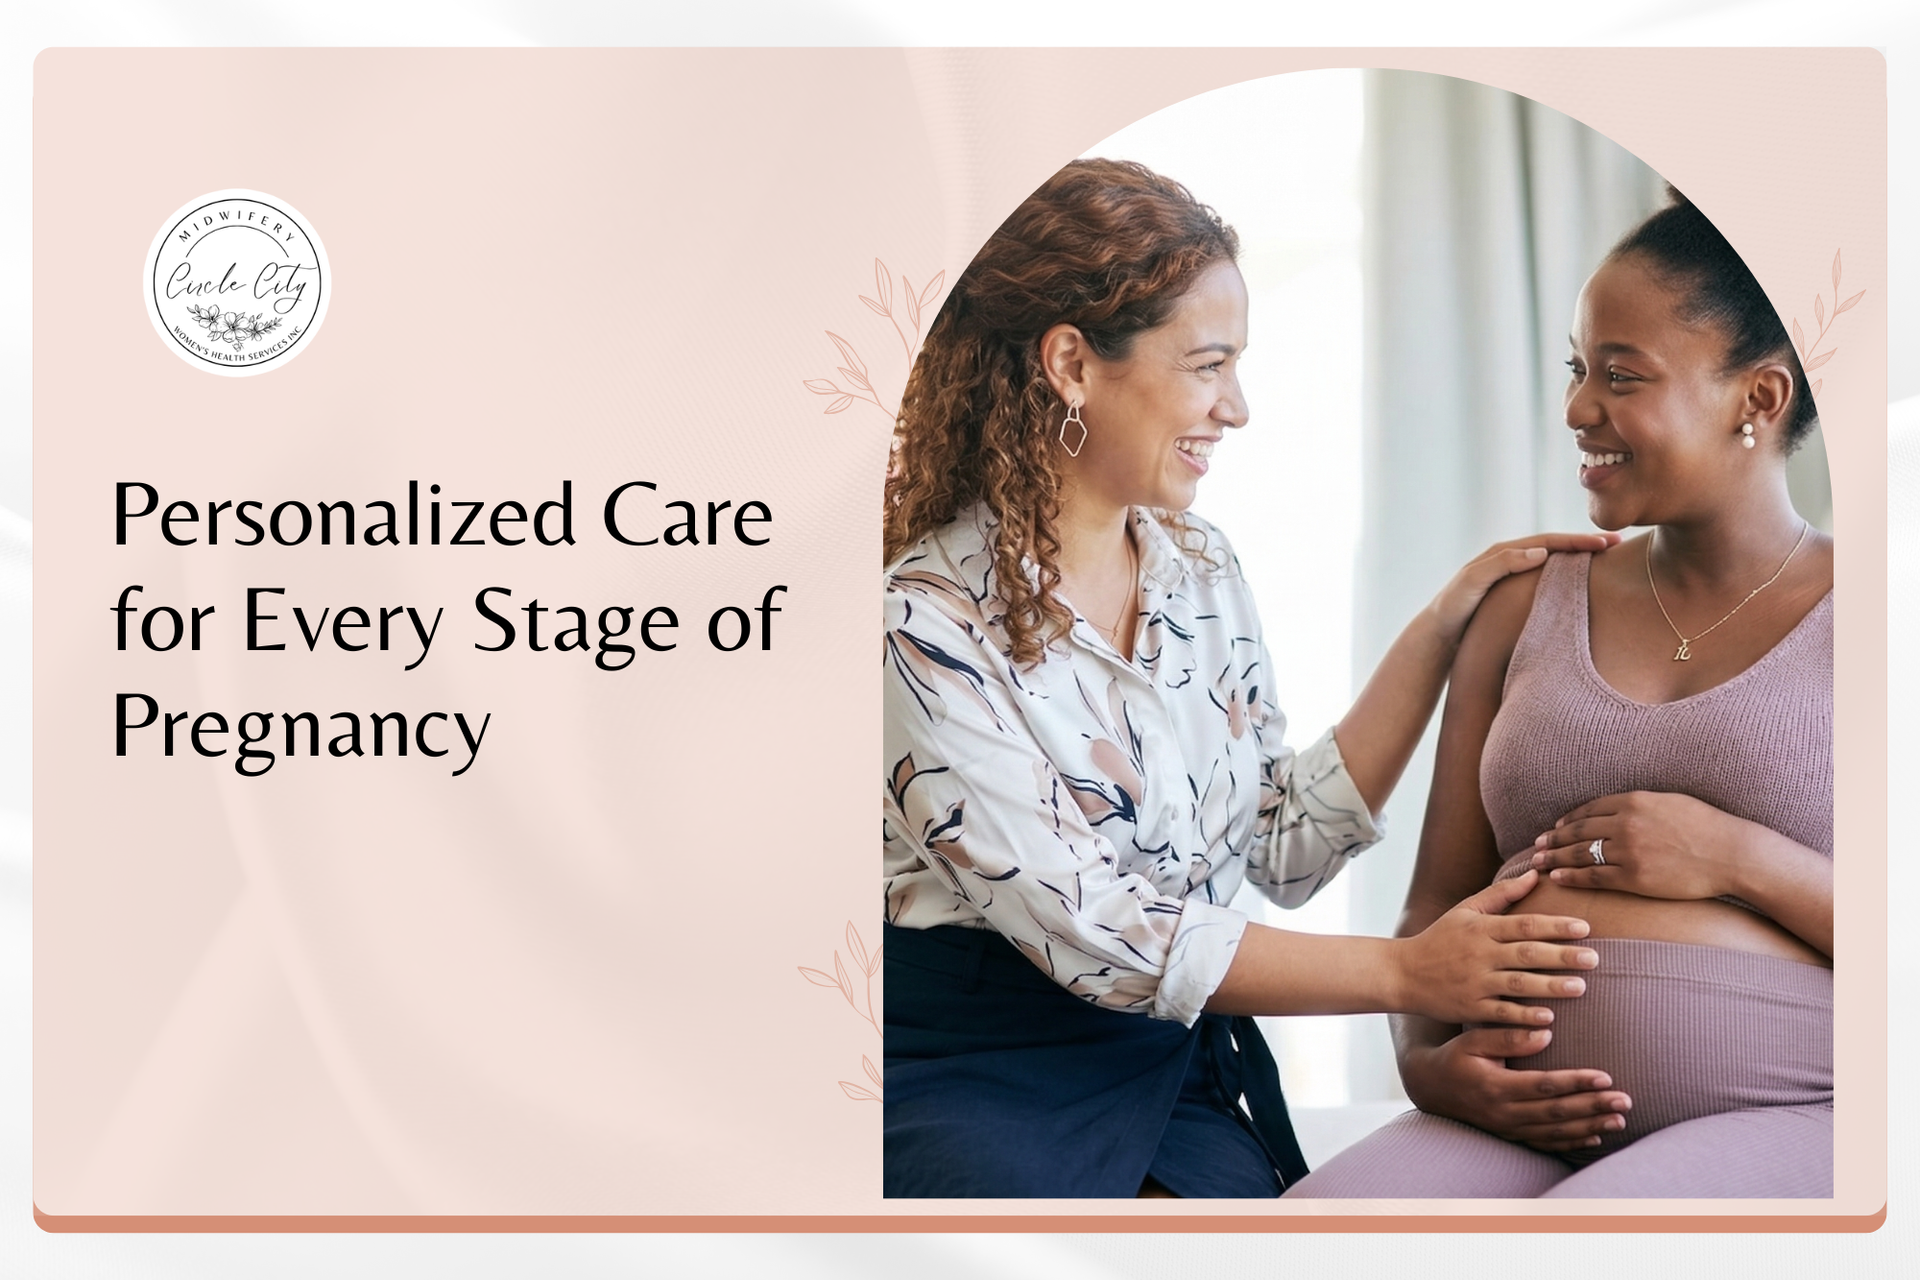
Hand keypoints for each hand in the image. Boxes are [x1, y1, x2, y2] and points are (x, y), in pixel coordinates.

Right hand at [1392, 872, 1597, 1025]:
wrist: (1402, 973)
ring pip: (1518, 984)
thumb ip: (1501, 893)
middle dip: (1562, 956)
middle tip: (1595, 959)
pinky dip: (1524, 1016)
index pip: (1523, 924)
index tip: (1585, 928)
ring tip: (1580, 987)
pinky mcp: (1470, 1008)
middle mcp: (1479, 954)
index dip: (1555, 925)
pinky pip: (1501, 1012)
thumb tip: (1536, 874)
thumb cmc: (1439, 939)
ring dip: (1550, 986)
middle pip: (1526, 954)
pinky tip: (1549, 1018)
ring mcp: (1474, 983)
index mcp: (1480, 928)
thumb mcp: (1465, 910)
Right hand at [1401, 1026, 1632, 1152]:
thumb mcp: (1473, 1038)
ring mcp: (1508, 1128)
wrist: (1431, 1087)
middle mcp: (1504, 1113)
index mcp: (1496, 1086)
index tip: (1605, 1076)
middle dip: (1593, 1107)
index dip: (1575, 1082)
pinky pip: (1545, 1144)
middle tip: (1625, 1100)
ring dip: (1590, 1126)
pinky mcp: (1510, 1135)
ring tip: (1619, 1119)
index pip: (1544, 1086)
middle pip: (1556, 1113)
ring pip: (1555, 1132)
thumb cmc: (1455, 1056)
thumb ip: (1508, 1036)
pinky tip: (1595, 1137)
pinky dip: (1571, 1143)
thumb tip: (1547, 1032)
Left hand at [1428, 532, 1620, 643]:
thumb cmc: (1453, 607)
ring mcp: (1513, 576)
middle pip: (1555, 546)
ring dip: (1579, 558)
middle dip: (1586, 544)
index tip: (1607, 543)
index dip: (1578, 541)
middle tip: (1619, 544)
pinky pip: (1547, 580)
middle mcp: (1510, 560)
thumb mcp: (1473, 582)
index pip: (1549, 541)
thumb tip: (1539, 551)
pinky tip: (1582, 583)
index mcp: (1504, 553)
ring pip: (1553, 562)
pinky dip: (1567, 576)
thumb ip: (1501, 564)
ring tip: (1608, 559)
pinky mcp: (1514, 592)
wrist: (1438, 632)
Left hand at [1530, 791, 1745, 900]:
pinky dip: (1571, 877)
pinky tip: (1558, 879)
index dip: (1568, 820)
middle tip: (1537, 846)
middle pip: (1578, 830)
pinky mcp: (1635, 876)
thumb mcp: (1671, 802)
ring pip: (1580, 854)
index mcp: (1634, 800)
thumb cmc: (1708, 827)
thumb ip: (1641, 804)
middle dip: (1554, 839)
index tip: (1555, 827)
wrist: (1733, 854)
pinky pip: (1594, 876)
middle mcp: (1626, 823)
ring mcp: (1629, 850)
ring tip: (1539, 862)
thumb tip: (1620, 808)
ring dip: (1555, 858)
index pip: (1589, 809)